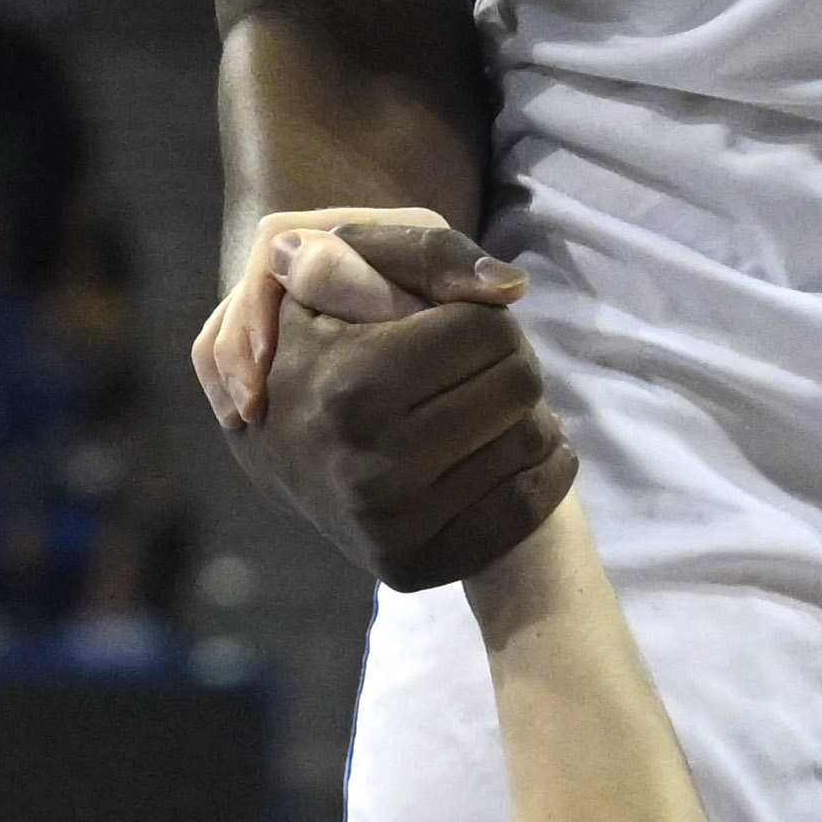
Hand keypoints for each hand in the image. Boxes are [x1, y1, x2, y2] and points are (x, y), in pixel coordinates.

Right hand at [194, 207, 573, 590]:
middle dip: (507, 362)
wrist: (281, 447)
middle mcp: (367, 465)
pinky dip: (541, 468)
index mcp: (346, 385)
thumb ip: (419, 253)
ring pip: (533, 440)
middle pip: (518, 383)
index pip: (487, 329)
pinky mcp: (412, 567)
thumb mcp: (345, 272)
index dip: (481, 316)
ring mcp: (391, 526)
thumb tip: (508, 287)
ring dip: (524, 414)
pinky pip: (530, 505)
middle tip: (472, 369)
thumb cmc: (325, 339)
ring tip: (481, 409)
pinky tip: (505, 450)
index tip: (453, 325)